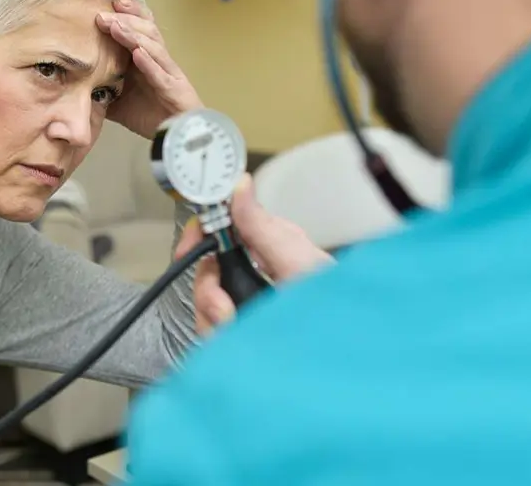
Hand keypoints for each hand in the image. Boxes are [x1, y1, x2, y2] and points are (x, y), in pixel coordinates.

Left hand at [96, 0, 201, 138]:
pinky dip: (149, 63)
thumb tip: (73, 86)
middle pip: (145, 30)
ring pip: (153, 46)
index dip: (125, 14)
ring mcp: (168, 73)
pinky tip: (137, 54)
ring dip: (134, 35)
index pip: (137, 29)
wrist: (175, 136)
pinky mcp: (175, 89)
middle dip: (124, 19)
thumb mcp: (118, 102)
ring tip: (115, 27)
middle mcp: (158, 60)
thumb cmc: (151, 116)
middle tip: (101, 14)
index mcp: (145, 59)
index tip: (102, 6)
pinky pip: (162, 74)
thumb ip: (101, 91)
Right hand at [175, 174, 333, 334]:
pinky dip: (221, 336)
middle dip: (209, 292)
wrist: (340, 344)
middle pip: (206, 272)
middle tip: (225, 306)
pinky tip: (238, 337)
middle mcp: (255, 273)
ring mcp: (249, 303)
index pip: (220, 230)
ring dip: (215, 319)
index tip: (190, 249)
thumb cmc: (333, 305)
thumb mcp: (297, 262)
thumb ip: (263, 226)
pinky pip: (214, 330)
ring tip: (237, 325)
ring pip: (206, 304)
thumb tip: (241, 185)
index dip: (200, 237)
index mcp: (268, 247)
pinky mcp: (245, 330)